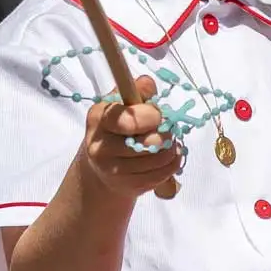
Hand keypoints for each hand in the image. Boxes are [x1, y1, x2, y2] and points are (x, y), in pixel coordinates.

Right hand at [78, 75, 182, 199]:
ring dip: (171, 149)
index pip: (128, 120)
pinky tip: (168, 157)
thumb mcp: (119, 104)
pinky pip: (161, 175)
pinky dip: (172, 164)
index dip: (151, 116)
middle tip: (167, 130)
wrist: (101, 165)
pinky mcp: (128, 186)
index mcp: (98, 119)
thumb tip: (147, 83)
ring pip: (158, 160)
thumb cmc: (116, 127)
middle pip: (148, 143)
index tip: (158, 115)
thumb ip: (136, 91)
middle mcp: (101, 147)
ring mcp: (113, 170)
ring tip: (168, 143)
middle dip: (166, 134)